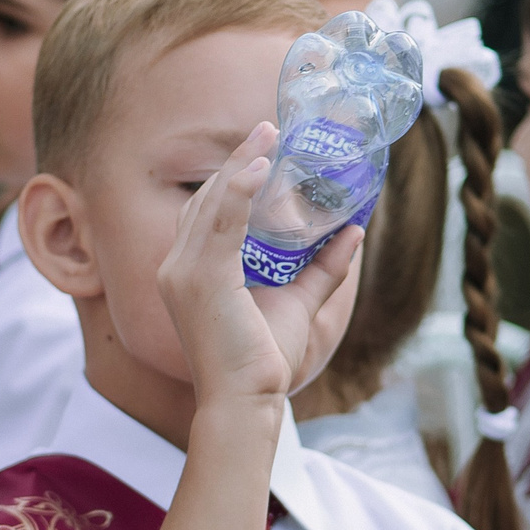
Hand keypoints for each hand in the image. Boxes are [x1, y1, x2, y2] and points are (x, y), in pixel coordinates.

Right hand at [156, 121, 362, 411]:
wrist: (247, 400)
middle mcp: (176, 266)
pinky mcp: (199, 280)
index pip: (208, 209)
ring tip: (268, 136)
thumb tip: (352, 231)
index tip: (263, 146)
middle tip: (269, 129)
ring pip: (211, 203)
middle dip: (239, 160)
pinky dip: (237, 193)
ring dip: (240, 165)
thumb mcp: (299, 301)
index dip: (233, 174)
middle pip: (207, 198)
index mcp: (190, 270)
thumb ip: (322, 267)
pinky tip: (260, 169)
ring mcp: (182, 272)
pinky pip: (218, 224)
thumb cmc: (263, 359)